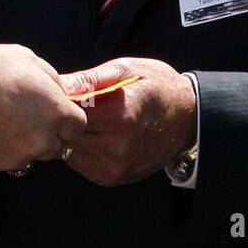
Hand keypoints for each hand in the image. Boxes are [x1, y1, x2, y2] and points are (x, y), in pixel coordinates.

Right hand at [0, 42, 86, 172]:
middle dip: (46, 132)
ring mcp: (17, 157)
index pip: (78, 126)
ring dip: (22, 141)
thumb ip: (51, 80)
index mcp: (55, 113)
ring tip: (1, 119)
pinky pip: (4, 158)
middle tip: (24, 113)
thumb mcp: (27, 58)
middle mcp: (41, 141)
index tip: (53, 109)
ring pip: (29, 154)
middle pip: (55, 145)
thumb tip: (59, 91)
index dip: (66, 117)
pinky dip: (0, 147)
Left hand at [57, 57, 195, 186]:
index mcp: (120, 116)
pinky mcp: (115, 178)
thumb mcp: (126, 70)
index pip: (68, 113)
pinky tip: (94, 134)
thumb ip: (90, 79)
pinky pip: (81, 164)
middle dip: (63, 119)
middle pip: (66, 135)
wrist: (188, 117)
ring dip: (72, 136)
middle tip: (72, 103)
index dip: (61, 100)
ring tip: (87, 118)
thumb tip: (59, 84)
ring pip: (70, 152)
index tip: (64, 91)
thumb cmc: (157, 86)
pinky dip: (81, 150)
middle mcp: (118, 147)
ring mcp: (117, 166)